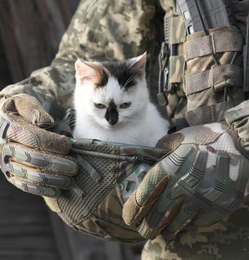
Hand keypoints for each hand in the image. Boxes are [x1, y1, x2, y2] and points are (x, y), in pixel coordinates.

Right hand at [0, 94, 77, 196]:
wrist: (2, 120)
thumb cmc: (19, 109)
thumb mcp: (24, 100)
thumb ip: (33, 108)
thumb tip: (45, 122)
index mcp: (6, 127)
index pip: (33, 138)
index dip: (53, 143)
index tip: (69, 145)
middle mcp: (3, 147)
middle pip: (33, 158)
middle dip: (57, 164)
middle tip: (74, 167)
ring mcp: (5, 163)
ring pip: (30, 174)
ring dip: (52, 179)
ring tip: (69, 180)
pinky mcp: (9, 175)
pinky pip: (24, 185)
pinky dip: (41, 189)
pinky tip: (56, 190)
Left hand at [122, 122, 248, 239]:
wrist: (242, 142)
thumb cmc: (206, 137)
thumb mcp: (178, 138)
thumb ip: (160, 150)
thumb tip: (149, 158)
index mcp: (168, 169)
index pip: (143, 197)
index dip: (133, 211)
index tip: (130, 218)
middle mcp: (182, 186)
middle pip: (157, 215)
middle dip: (148, 226)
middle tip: (144, 231)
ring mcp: (201, 199)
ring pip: (177, 223)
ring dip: (167, 229)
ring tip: (163, 231)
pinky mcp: (219, 207)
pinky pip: (199, 222)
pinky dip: (190, 224)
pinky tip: (187, 222)